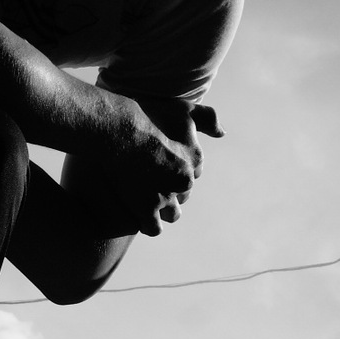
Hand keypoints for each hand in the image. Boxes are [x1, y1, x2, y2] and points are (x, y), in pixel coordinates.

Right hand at [93, 93, 208, 235]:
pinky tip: (137, 216)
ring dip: (162, 210)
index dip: (175, 168)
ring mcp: (166, 197)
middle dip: (170, 190)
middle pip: (183, 194)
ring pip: (173, 214)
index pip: (191, 172)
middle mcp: (184, 180)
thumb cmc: (147, 116)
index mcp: (194, 158)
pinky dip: (147, 224)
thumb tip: (222, 134)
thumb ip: (207, 119)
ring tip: (144, 200)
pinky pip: (153, 228)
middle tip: (148, 180)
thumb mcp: (183, 110)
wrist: (116, 128)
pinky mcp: (146, 209)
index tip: (160, 163)